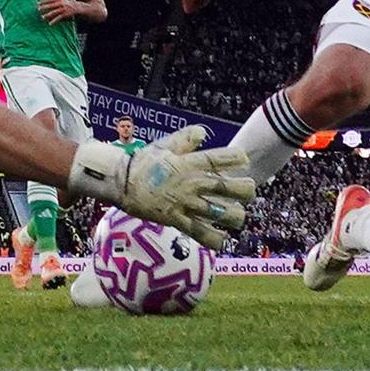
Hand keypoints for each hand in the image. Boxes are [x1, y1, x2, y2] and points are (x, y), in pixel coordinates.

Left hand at [36, 0, 75, 24]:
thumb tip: (46, 4)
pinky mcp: (65, 14)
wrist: (78, 7)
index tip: (38, 3)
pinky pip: (58, 18)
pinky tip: (50, 23)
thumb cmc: (68, 4)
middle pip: (51, 5)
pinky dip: (54, 21)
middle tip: (38, 9)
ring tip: (42, 17)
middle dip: (44, 7)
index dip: (44, 1)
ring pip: (54, 12)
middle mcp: (61, 3)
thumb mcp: (62, 0)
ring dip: (48, 15)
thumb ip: (55, 1)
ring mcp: (63, 9)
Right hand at [68, 124, 252, 250]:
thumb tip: (202, 132)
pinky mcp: (178, 220)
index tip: (244, 159)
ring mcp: (186, 203)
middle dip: (246, 190)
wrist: (122, 183)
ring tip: (237, 215)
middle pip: (230, 188)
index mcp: (189, 163)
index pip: (221, 158)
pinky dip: (215, 238)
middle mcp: (192, 184)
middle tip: (247, 190)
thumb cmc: (145, 162)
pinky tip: (222, 237)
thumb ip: (185, 138)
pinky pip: (202, 233)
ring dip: (235, 216)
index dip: (238, 158)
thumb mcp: (164, 145)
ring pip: (222, 213)